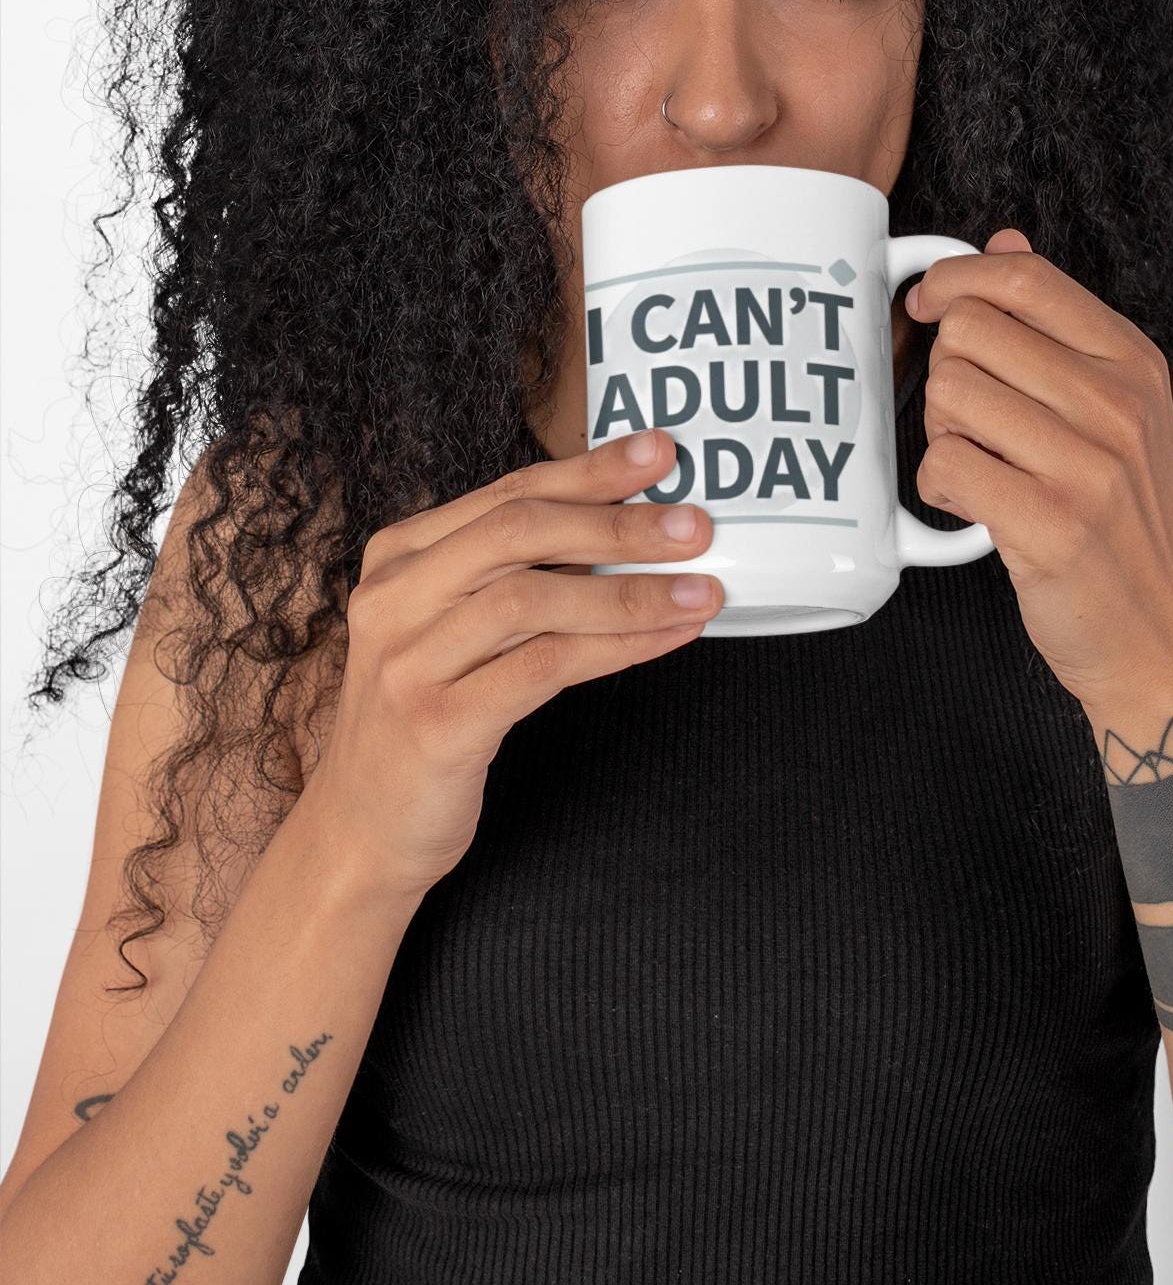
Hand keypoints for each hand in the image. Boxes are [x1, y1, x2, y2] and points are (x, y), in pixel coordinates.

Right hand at [302, 431, 719, 900]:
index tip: (660, 453)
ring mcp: (407, 660)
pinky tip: (667, 639)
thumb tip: (626, 529)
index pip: (508, 494)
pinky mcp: (436, 722)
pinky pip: (544, 667)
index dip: (589, 471)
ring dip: (630, 593)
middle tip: (695, 525)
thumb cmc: (429, 717)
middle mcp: (393, 597)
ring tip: (700, 590)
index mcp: (399, 556)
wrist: (361, 831)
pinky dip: (617, 647)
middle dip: (618, 524)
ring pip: (535, 599)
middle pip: (520, 532)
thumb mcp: (455, 629)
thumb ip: (514, 576)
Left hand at [903, 228, 1172, 705]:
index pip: (1024, 279)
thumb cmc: (1128, 528)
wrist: (1168, 645)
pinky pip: (944, 465)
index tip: (929, 304)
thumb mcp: (1117, 412)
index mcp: (1133, 363)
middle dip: (946, 372)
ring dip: (943, 432)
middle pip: (969, 332)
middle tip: (973, 422)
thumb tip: (1004, 240)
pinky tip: (976, 506)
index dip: (955, 279)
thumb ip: (1059, 326)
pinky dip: (941, 487)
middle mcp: (1117, 405)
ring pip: (947, 393)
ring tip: (984, 467)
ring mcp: (1088, 465)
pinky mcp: (1051, 525)